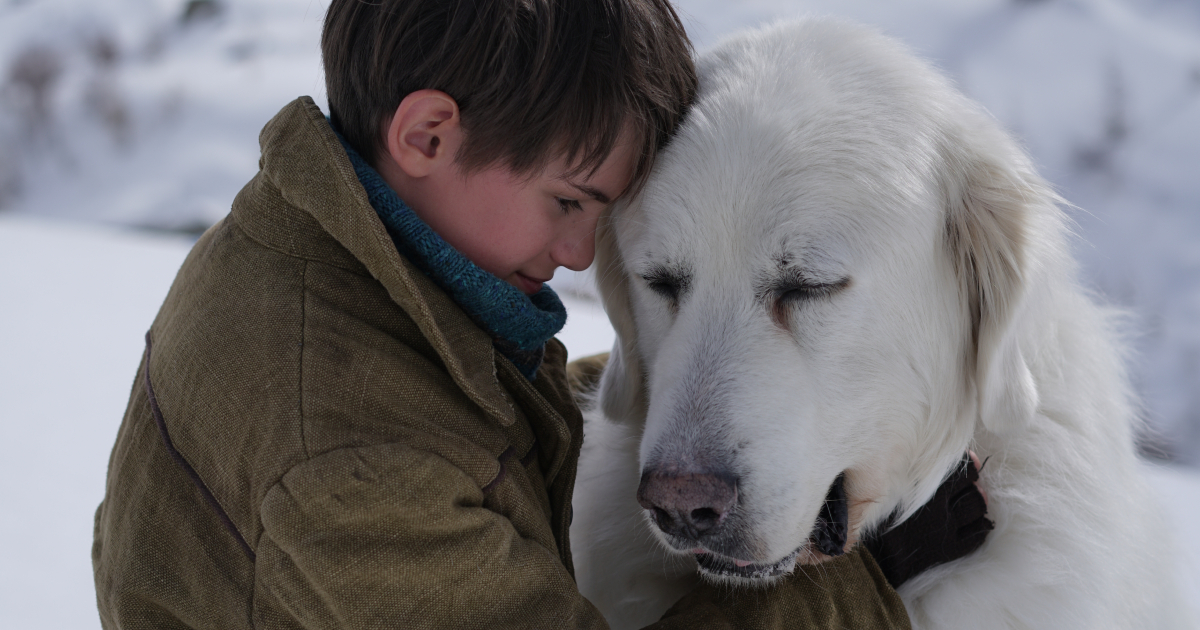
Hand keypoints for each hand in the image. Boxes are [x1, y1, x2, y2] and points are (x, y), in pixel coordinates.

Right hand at [862, 451, 992, 588]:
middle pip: (972, 486)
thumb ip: (909, 471)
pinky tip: (976, 523)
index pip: (959, 469)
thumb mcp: (884, 487)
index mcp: (923, 488)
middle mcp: (939, 506)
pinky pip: (976, 536)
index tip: (969, 460)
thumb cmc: (869, 518)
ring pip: (977, 508)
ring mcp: (945, 529)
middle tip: (972, 481)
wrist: (866, 558)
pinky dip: (981, 526)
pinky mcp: (948, 550)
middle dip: (975, 481)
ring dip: (980, 501)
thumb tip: (934, 461)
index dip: (967, 463)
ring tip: (976, 498)